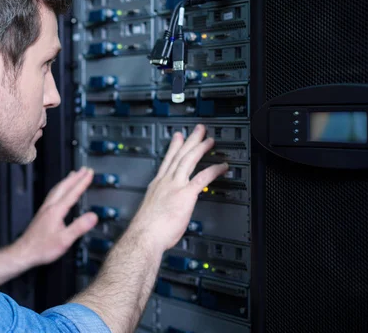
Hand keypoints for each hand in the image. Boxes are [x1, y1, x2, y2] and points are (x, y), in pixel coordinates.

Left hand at [13, 167, 97, 268]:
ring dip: (67, 180)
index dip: (82, 182)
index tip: (89, 173)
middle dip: (75, 177)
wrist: (24, 252)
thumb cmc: (42, 248)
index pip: (72, 193)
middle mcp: (49, 207)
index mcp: (56, 211)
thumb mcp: (64, 240)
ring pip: (57, 189)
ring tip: (73, 175)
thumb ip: (79, 227)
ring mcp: (44, 209)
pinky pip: (53, 195)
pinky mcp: (42, 214)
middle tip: (84, 169)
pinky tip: (60, 192)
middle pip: (64, 187)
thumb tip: (93, 216)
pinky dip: (60, 188)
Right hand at [130, 124, 227, 251]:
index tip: (178, 138)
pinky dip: (213, 170)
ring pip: (189, 160)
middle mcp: (165, 182)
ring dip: (200, 148)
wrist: (144, 236)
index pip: (167, 161)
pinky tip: (222, 166)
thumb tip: (164, 210)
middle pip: (179, 156)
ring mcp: (175, 186)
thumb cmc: (146, 230)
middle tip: (198, 130)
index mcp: (157, 186)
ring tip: (209, 140)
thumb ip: (161, 206)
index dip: (174, 148)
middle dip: (189, 141)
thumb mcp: (151, 212)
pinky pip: (202, 178)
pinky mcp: (185, 195)